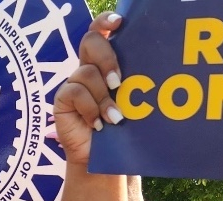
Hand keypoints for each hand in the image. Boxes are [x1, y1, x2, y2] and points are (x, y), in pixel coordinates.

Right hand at [52, 12, 123, 165]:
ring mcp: (73, 83)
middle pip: (90, 41)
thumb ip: (137, 83)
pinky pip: (76, 92)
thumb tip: (160, 69)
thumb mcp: (133, 102)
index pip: (101, 31)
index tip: (120, 22)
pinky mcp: (62, 99)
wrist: (103, 158)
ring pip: (86, 72)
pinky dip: (91, 109)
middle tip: (118, 82)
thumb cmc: (122, 129)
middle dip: (106, 57)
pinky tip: (98, 124)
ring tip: (115, 118)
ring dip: (103, 97)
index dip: (106, 21)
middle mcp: (87, 68)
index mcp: (105, 63)